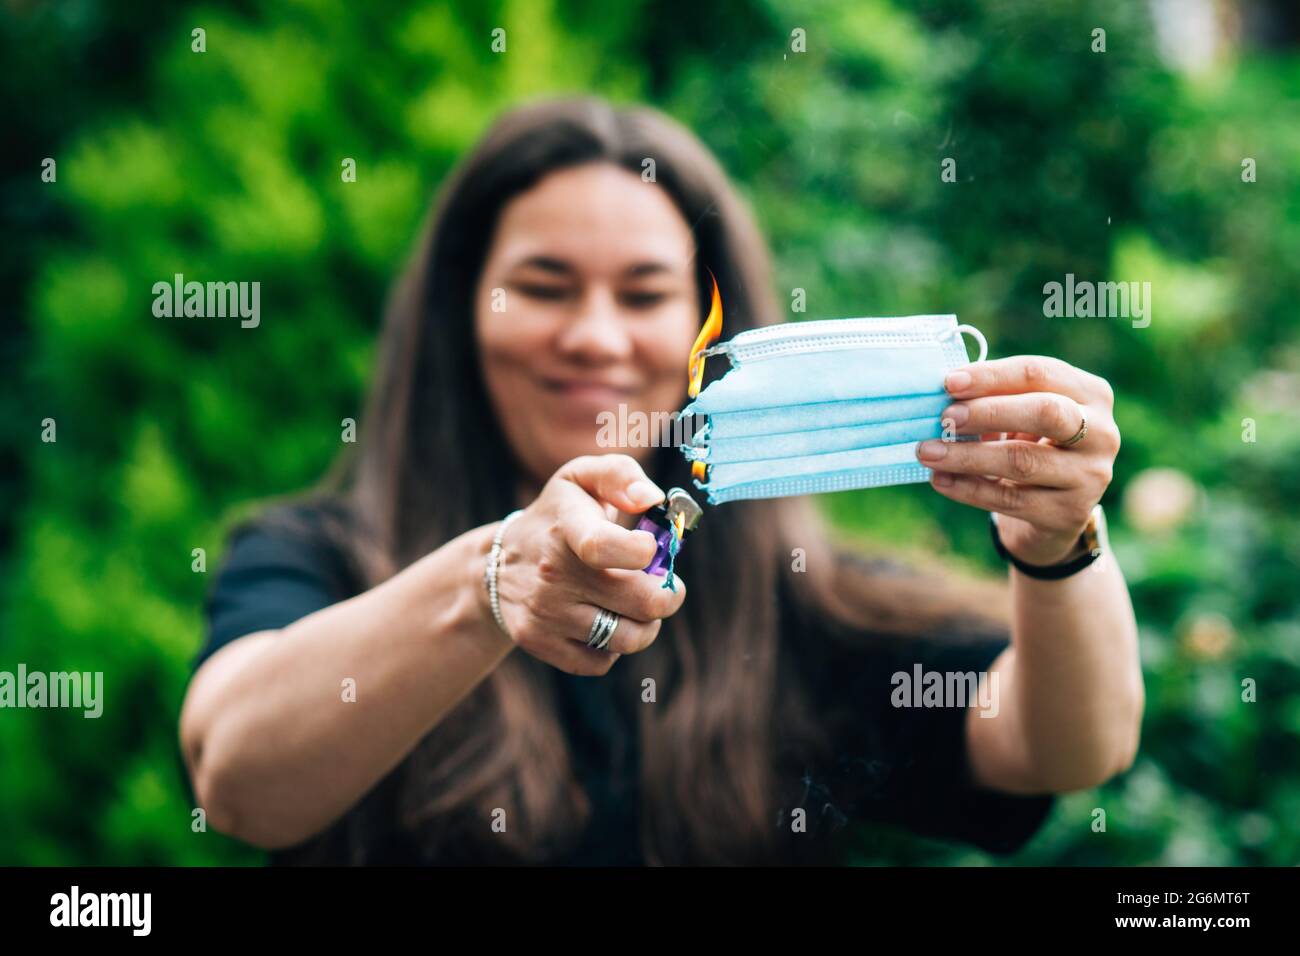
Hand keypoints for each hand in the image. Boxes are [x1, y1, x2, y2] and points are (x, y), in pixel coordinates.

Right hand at [489, 454, 685, 674]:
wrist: (495, 566)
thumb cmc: (558, 516)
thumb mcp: (581, 479)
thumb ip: (620, 475)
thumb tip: (652, 498)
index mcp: (567, 527)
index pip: (604, 546)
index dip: (644, 551)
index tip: (652, 548)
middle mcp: (553, 573)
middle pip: (641, 603)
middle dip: (668, 595)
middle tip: (666, 586)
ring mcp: (545, 612)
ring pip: (628, 639)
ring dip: (647, 625)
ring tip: (639, 606)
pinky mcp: (539, 642)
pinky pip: (600, 663)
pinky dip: (614, 648)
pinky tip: (607, 623)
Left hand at [918, 355, 1119, 565]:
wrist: (1053, 512)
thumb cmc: (1031, 446)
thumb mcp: (1021, 418)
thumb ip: (994, 400)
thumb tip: (945, 392)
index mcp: (1091, 394)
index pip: (1040, 373)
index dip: (993, 376)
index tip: (949, 382)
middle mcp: (1102, 433)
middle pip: (1045, 412)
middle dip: (989, 412)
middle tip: (945, 417)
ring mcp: (1090, 476)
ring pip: (1023, 460)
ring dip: (968, 455)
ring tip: (927, 451)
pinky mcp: (1069, 514)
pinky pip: (1010, 499)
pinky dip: (969, 489)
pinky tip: (940, 480)